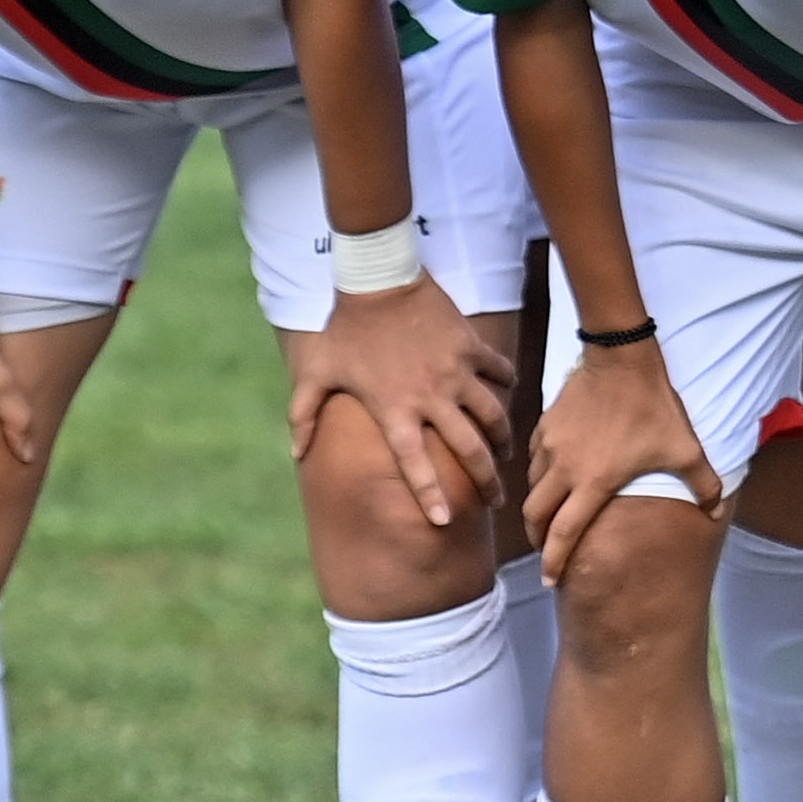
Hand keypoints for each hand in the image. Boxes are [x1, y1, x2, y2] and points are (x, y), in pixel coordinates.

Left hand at [280, 273, 508, 528]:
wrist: (380, 278)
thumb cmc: (346, 329)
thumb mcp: (319, 372)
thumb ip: (304, 415)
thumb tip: (295, 453)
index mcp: (395, 410)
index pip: (415, 464)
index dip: (430, 496)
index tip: (443, 522)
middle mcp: (431, 397)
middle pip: (469, 450)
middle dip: (487, 481)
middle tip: (495, 500)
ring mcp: (456, 372)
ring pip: (494, 416)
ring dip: (503, 440)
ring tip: (505, 454)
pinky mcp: (471, 348)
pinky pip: (499, 373)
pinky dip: (507, 385)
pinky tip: (507, 393)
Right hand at [519, 341, 721, 581]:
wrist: (622, 358)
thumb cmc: (653, 408)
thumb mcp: (685, 448)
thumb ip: (703, 483)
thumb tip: (717, 512)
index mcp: (593, 483)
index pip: (564, 534)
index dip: (555, 561)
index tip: (550, 581)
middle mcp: (564, 470)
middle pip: (536, 516)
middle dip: (538, 539)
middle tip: (546, 550)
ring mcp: (550, 447)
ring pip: (531, 487)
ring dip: (538, 506)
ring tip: (549, 515)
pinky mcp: (544, 426)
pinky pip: (533, 459)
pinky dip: (539, 475)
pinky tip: (552, 475)